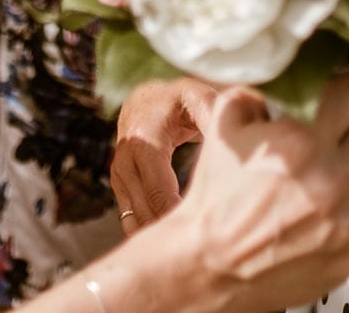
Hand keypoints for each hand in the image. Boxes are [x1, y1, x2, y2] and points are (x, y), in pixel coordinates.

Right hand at [112, 76, 220, 234]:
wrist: (145, 101)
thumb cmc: (178, 101)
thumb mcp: (196, 99)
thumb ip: (213, 116)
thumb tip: (231, 137)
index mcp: (144, 142)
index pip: (160, 192)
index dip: (181, 215)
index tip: (206, 230)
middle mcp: (125, 160)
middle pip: (146, 211)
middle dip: (171, 230)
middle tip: (202, 247)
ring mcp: (118, 174)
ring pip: (134, 218)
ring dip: (158, 235)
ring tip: (188, 250)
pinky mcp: (118, 184)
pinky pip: (128, 217)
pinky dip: (147, 230)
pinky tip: (169, 243)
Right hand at [169, 73, 348, 310]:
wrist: (210, 263)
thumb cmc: (216, 198)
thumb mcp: (224, 127)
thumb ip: (257, 90)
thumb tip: (283, 73)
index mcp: (301, 140)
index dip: (345, 89)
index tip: (339, 96)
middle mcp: (330, 178)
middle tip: (336, 136)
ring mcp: (346, 217)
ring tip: (327, 177)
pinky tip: (322, 211)